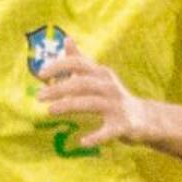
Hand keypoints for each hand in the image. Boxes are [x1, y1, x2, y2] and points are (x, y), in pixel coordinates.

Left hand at [35, 50, 155, 148]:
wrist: (143, 119)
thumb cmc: (113, 96)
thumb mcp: (98, 77)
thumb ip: (80, 62)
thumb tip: (66, 39)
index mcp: (101, 73)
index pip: (79, 63)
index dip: (59, 66)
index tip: (41, 74)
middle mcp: (109, 86)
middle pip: (82, 83)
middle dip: (59, 88)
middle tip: (38, 96)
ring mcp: (117, 106)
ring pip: (91, 104)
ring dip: (69, 106)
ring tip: (50, 111)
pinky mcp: (122, 125)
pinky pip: (107, 132)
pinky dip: (96, 137)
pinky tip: (82, 142)